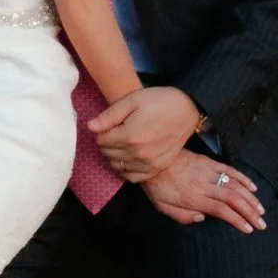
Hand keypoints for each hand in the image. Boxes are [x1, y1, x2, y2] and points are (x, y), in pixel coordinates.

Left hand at [88, 84, 203, 182]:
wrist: (187, 109)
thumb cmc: (159, 101)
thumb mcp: (132, 100)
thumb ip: (110, 115)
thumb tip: (90, 127)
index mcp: (130, 135)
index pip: (101, 141)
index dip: (102, 131)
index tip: (111, 124)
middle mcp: (138, 153)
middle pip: (107, 154)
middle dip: (107, 142)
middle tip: (117, 131)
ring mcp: (148, 163)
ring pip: (117, 166)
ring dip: (115, 155)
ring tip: (124, 142)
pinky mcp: (157, 168)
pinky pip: (132, 177)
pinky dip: (126, 169)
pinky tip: (129, 157)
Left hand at [141, 150, 265, 233]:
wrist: (152, 160)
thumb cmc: (158, 187)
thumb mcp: (163, 208)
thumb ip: (183, 217)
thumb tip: (202, 219)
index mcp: (194, 198)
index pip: (222, 211)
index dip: (237, 220)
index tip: (249, 229)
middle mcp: (205, 185)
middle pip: (233, 199)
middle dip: (250, 212)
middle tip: (262, 223)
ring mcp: (208, 172)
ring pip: (235, 185)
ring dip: (251, 198)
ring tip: (261, 210)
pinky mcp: (209, 162)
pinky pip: (230, 170)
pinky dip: (244, 179)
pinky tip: (253, 187)